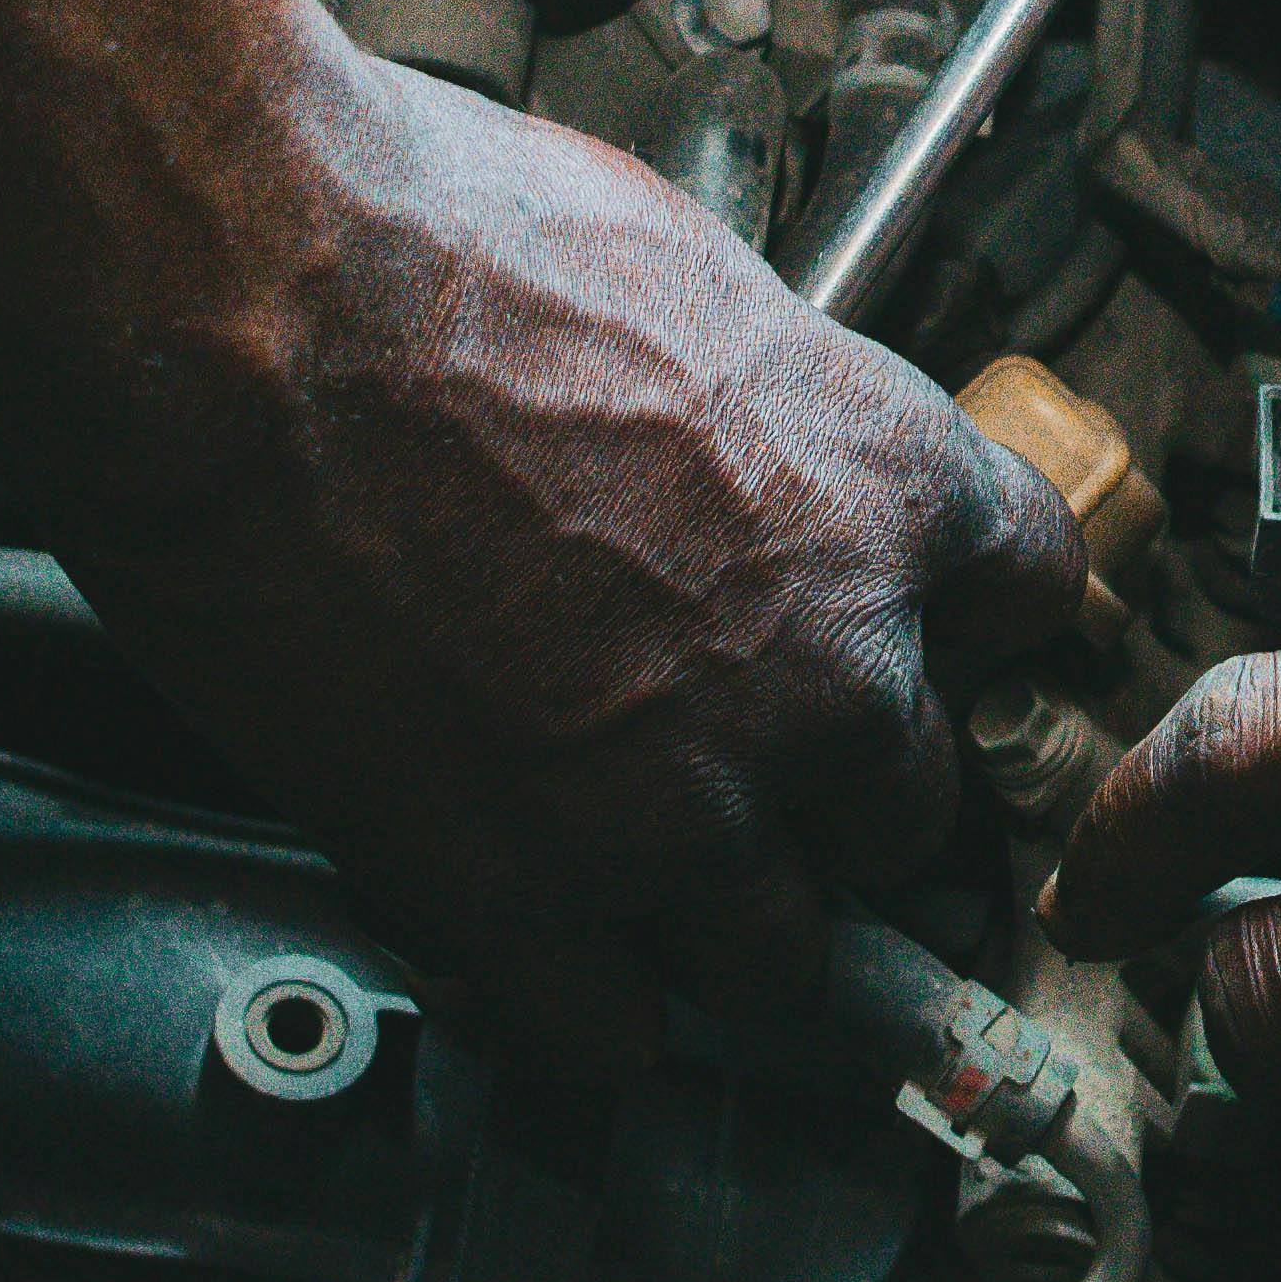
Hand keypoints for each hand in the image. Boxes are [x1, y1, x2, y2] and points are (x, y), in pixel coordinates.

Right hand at [13, 58, 1084, 1089]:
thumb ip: (760, 408)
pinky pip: (612, 1036)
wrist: (250, 304)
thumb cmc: (437, 245)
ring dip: (715, 925)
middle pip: (909, 805)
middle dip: (821, 794)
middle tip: (724, 759)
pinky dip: (580, 1012)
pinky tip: (536, 958)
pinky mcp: (527, 892)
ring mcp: (688, 801)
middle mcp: (833, 667)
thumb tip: (736, 435)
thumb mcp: (686, 277)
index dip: (945, 622)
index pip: (1030, 599)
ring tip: (628, 878)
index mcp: (893, 493)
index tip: (893, 635)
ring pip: (780, 956)